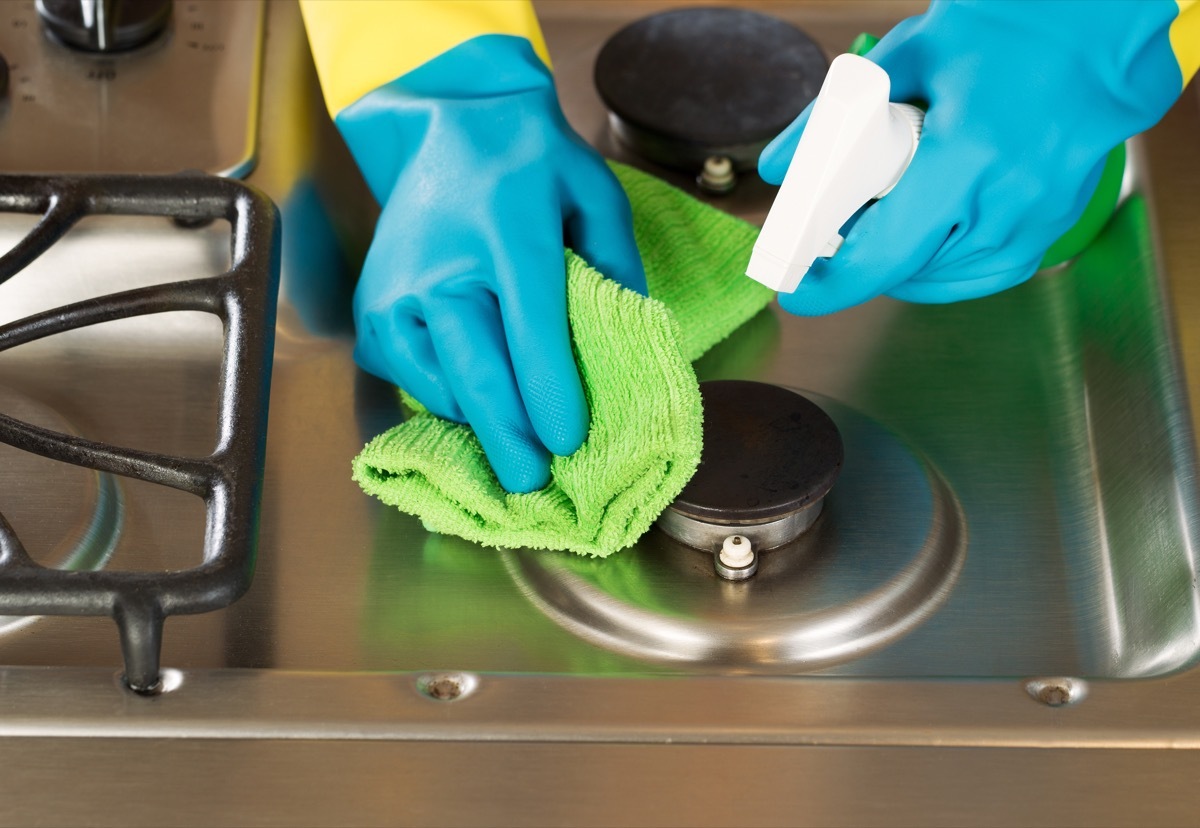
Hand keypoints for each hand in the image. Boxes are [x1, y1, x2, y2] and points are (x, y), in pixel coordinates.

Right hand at [340, 36, 646, 491]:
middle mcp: (443, 268)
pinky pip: (407, 375)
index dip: (550, 394)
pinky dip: (440, 398)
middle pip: (478, 372)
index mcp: (508, 235)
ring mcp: (398, 292)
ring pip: (440, 384)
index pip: (532, 331)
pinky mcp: (373, 311)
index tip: (567, 442)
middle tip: (532, 483)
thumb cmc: (529, 162)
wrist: (447, 124)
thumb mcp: (592, 194)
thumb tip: (630, 332)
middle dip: (509, 437)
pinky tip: (470, 404)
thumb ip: (616, 262)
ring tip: (511, 451)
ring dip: (477, 424)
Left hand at [759, 1, 1181, 314]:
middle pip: (907, 268)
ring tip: (886, 214)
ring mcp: (1038, 217)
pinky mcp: (1056, 223)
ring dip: (902, 260)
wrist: (1100, 24)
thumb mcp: (908, 56)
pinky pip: (987, 271)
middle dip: (859, 262)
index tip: (797, 293)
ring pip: (944, 277)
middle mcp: (1008, 198)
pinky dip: (947, 266)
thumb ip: (833, 117)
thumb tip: (780, 168)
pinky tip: (926, 241)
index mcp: (967, 155)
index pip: (883, 253)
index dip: (833, 285)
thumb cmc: (1008, 26)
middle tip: (832, 234)